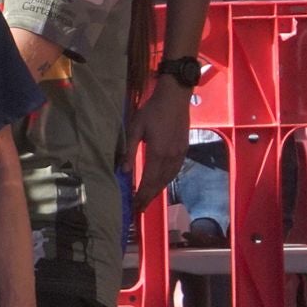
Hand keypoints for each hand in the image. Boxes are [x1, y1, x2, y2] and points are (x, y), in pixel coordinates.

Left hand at [127, 83, 191, 205]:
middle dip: (148, 197)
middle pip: (159, 183)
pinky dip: (166, 181)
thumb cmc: (152, 111)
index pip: (148, 181)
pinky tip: (160, 183)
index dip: (141, 195)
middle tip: (139, 209)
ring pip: (168, 178)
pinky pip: (174, 171)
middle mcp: (171, 157)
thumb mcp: (135, 129)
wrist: (175, 97)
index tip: (133, 205)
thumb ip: (129, 151)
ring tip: (147, 199)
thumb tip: (123, 172)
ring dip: (157, 190)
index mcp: (158, 153)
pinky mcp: (184, 149)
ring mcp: (180, 153)